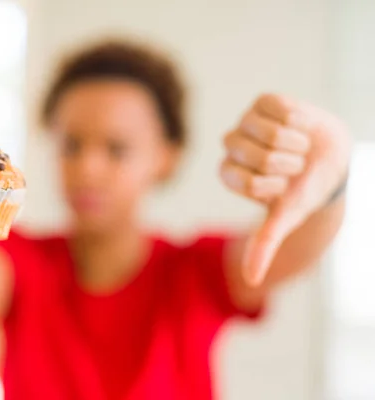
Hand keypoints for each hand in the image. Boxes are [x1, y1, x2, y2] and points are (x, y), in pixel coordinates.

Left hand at [220, 94, 349, 285]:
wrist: (330, 162)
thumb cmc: (303, 191)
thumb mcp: (286, 217)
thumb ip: (265, 243)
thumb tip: (251, 280)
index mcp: (230, 174)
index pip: (244, 180)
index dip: (272, 184)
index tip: (283, 187)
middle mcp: (232, 148)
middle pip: (253, 156)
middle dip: (285, 164)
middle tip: (294, 166)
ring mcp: (246, 123)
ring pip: (265, 131)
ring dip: (294, 143)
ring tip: (299, 147)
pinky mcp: (263, 103)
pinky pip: (278, 108)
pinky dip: (299, 120)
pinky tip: (302, 126)